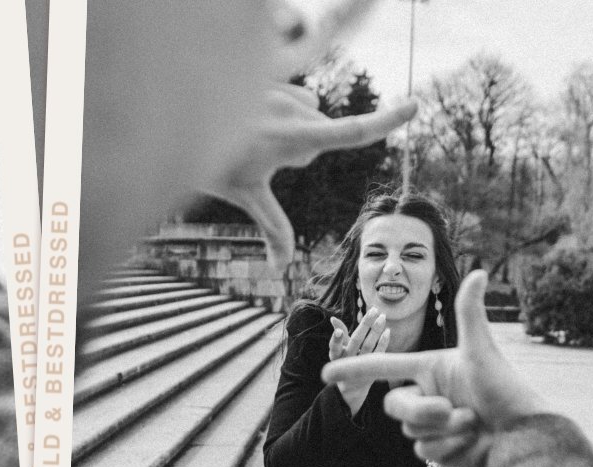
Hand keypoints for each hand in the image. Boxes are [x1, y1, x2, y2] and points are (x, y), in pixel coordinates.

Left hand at [212, 81, 416, 272]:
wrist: (177, 107)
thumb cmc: (208, 153)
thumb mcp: (243, 193)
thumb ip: (272, 227)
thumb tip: (280, 267)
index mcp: (293, 135)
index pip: (350, 132)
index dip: (385, 122)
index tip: (414, 106)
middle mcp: (293, 106)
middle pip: (317, 138)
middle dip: (298, 152)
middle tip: (258, 155)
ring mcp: (283, 87)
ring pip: (306, 117)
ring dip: (290, 130)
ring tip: (250, 135)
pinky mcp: (275, 74)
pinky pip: (293, 98)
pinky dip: (282, 110)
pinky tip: (252, 114)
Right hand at [321, 270, 546, 466]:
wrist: (521, 440)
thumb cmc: (506, 392)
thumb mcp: (483, 352)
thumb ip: (470, 313)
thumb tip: (478, 271)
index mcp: (431, 368)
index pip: (384, 366)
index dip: (355, 368)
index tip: (326, 373)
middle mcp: (428, 394)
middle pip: (395, 405)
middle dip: (424, 412)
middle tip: (457, 412)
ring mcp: (431, 423)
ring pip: (410, 430)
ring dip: (443, 431)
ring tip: (474, 425)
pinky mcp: (437, 449)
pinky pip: (423, 451)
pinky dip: (447, 450)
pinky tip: (472, 445)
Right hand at [328, 310, 390, 414]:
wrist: (353, 388)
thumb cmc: (344, 364)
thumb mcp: (338, 352)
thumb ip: (338, 337)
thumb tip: (333, 319)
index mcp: (336, 357)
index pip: (335, 348)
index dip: (336, 341)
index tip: (339, 331)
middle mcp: (348, 362)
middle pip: (356, 342)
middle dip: (365, 325)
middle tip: (374, 310)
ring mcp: (361, 367)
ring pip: (369, 346)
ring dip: (376, 330)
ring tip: (383, 316)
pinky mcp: (372, 369)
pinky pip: (379, 354)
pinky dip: (383, 342)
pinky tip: (387, 331)